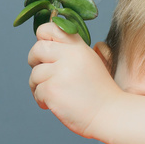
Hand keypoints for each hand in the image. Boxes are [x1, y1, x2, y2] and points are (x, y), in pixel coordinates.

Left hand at [27, 21, 122, 139]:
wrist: (110, 115)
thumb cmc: (99, 92)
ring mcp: (60, 73)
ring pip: (34, 73)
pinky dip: (42, 100)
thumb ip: (69, 51)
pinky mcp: (52, 90)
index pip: (52, 28)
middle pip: (37, 49)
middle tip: (43, 73)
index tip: (45, 49)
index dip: (42, 36)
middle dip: (34, 61)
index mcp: (79, 47)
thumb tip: (43, 43)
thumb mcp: (89, 62)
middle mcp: (70, 56)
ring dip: (39, 86)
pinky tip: (55, 104)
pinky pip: (37, 91)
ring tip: (53, 94)